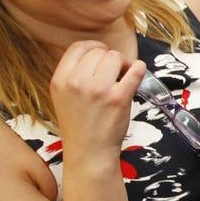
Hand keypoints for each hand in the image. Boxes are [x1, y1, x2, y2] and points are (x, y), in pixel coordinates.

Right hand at [49, 41, 142, 164]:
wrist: (89, 153)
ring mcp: (98, 90)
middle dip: (110, 58)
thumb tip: (96, 53)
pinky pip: (135, 70)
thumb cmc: (80, 126)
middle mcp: (76, 83)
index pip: (78, 47)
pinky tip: (137, 73)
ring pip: (115, 57)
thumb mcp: (63, 97)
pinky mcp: (118, 98)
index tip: (101, 54)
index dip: (93, 47)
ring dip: (123, 64)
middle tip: (115, 72)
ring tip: (123, 76)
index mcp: (60, 80)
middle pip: (99, 51)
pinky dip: (139, 68)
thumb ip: (73, 75)